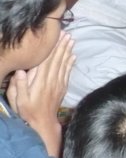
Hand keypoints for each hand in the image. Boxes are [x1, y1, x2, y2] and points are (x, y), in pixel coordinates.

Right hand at [7, 32, 74, 155]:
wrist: (43, 123)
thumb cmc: (28, 111)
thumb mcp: (18, 101)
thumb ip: (19, 86)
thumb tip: (20, 71)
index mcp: (40, 82)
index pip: (47, 61)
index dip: (52, 49)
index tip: (57, 38)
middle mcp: (52, 80)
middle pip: (58, 60)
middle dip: (62, 46)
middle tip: (67, 34)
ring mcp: (59, 83)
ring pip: (64, 64)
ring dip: (68, 51)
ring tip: (72, 40)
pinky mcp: (63, 87)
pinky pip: (68, 72)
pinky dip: (71, 63)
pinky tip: (74, 56)